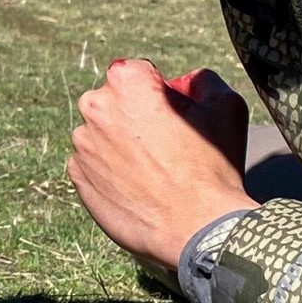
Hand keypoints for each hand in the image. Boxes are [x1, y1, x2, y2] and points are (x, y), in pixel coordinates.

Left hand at [67, 58, 255, 274]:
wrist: (198, 229)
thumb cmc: (213, 167)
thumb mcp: (225, 107)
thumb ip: (202, 80)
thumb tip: (188, 81)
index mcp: (126, 79)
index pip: (141, 74)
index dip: (163, 94)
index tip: (177, 118)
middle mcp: (95, 105)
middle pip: (117, 101)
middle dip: (137, 115)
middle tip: (167, 146)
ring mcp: (82, 142)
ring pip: (103, 133)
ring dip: (122, 143)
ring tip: (154, 171)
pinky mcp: (77, 174)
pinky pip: (93, 163)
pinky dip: (110, 170)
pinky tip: (138, 187)